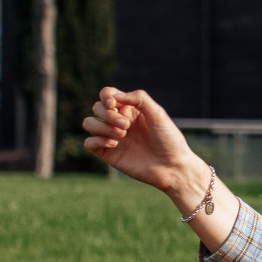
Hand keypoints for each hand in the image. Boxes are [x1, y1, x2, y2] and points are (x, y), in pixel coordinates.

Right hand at [81, 86, 200, 193]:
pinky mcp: (108, 154)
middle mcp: (119, 121)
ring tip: (121, 136)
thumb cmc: (168, 139)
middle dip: (108, 115)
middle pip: (97, 108)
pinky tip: (114, 145)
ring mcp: (112, 137)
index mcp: (131, 109)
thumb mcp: (158, 114)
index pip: (108, 94)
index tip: (114, 104)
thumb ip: (139, 99)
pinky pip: (89, 143)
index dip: (106, 96)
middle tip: (126, 126)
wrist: (172, 167)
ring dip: (101, 127)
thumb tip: (115, 96)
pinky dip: (96, 141)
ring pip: (89, 123)